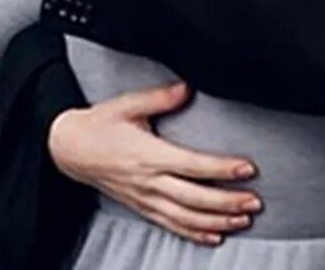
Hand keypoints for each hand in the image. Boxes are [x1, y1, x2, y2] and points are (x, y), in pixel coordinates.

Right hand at [48, 81, 260, 245]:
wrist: (69, 149)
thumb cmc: (100, 125)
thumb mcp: (128, 104)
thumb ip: (160, 97)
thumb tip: (186, 88)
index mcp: (149, 154)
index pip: (193, 165)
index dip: (222, 169)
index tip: (247, 169)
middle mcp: (149, 181)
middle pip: (195, 197)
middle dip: (228, 201)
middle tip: (255, 201)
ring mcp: (145, 198)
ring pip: (186, 217)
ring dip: (217, 220)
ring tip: (243, 219)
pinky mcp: (141, 207)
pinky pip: (170, 224)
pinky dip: (194, 233)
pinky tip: (214, 235)